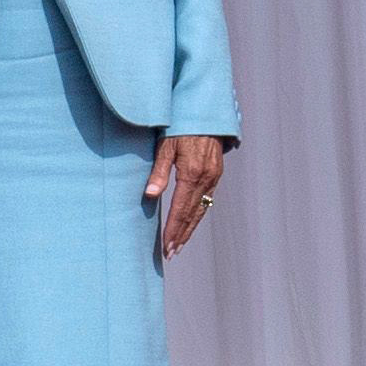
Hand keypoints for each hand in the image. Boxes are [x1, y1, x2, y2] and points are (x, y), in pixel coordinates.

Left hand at [145, 135, 222, 258]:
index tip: (166, 247)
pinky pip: (207, 200)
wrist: (206, 112)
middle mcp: (206, 178)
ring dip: (190, 229)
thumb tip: (149, 196)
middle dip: (181, 235)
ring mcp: (214, 177)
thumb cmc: (181, 125)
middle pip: (192, 214)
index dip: (173, 230)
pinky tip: (191, 223)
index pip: (180, 209)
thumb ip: (158, 172)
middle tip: (171, 253)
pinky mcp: (216, 174)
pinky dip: (198, 215)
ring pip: (202, 210)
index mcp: (191, 173)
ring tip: (179, 244)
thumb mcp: (165, 145)